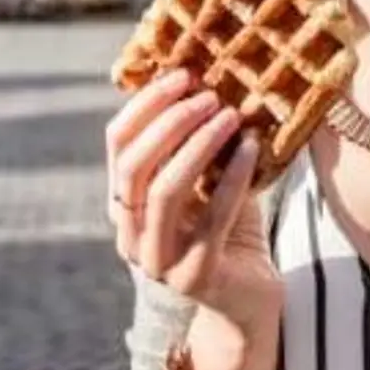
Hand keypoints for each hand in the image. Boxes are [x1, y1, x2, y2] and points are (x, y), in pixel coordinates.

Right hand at [103, 69, 282, 333]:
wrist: (249, 297)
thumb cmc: (227, 226)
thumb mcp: (205, 179)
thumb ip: (195, 142)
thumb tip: (208, 76)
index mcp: (124, 204)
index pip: (117, 144)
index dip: (145, 104)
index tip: (181, 73)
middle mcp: (130, 235)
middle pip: (134, 166)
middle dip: (169, 122)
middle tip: (208, 94)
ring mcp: (158, 262)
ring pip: (164, 192)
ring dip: (198, 145)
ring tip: (231, 115)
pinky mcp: (194, 279)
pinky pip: (213, 219)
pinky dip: (233, 177)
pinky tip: (252, 147)